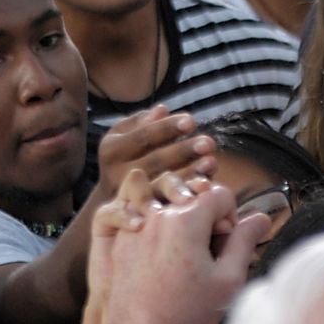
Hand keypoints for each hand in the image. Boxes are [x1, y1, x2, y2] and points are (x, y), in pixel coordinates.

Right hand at [93, 105, 216, 206]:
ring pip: (163, 184)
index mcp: (111, 151)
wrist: (111, 200)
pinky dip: (189, 191)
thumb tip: (163, 109)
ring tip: (212, 162)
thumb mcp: (123, 135)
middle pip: (154, 161)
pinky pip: (168, 202)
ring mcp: (130, 198)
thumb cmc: (124, 156)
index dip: (168, 129)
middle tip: (208, 142)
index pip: (143, 137)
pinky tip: (207, 183)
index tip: (192, 121)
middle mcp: (117, 175)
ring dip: (190, 173)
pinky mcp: (142, 213)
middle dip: (183, 151)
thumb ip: (142, 122)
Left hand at [93, 184, 270, 323]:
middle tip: (206, 253)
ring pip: (169, 208)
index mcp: (186, 220)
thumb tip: (261, 218)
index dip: (231, 216)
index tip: (225, 243)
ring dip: (181, 224)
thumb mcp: (228, 280)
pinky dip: (158, 233)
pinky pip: (145, 222)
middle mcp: (157, 215)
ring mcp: (135, 226)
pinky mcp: (120, 241)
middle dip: (205, 219)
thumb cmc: (186, 313)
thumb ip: (245, 241)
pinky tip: (162, 262)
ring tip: (183, 256)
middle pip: (192, 198)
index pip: (220, 194)